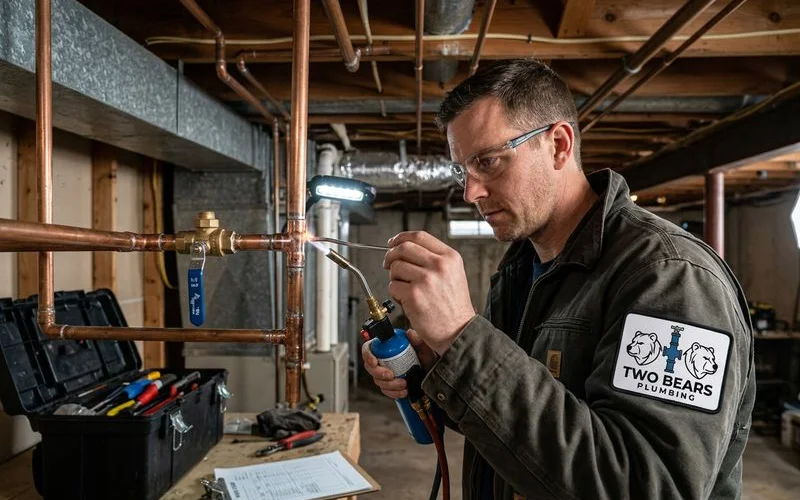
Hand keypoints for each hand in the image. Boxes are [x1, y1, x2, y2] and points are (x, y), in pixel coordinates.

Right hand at [361, 329, 436, 398]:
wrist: (434, 377)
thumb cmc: (428, 362)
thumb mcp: (426, 350)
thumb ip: (419, 341)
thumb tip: (410, 333)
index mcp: (388, 348)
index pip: (369, 348)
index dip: (368, 355)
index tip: (375, 362)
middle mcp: (385, 360)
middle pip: (370, 367)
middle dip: (378, 373)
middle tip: (390, 375)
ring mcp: (386, 373)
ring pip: (377, 380)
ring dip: (389, 384)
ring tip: (403, 384)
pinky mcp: (390, 385)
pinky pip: (385, 390)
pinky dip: (393, 393)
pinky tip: (403, 391)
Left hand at [383, 231, 475, 354]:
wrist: (458, 331)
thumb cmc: (453, 306)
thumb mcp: (453, 274)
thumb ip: (433, 258)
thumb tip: (405, 248)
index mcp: (449, 257)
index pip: (419, 236)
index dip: (401, 237)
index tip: (392, 242)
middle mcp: (439, 265)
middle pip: (403, 248)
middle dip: (390, 255)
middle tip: (388, 264)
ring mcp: (426, 279)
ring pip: (395, 267)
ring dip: (395, 278)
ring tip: (406, 289)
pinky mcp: (414, 295)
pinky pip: (393, 286)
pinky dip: (395, 294)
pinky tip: (407, 301)